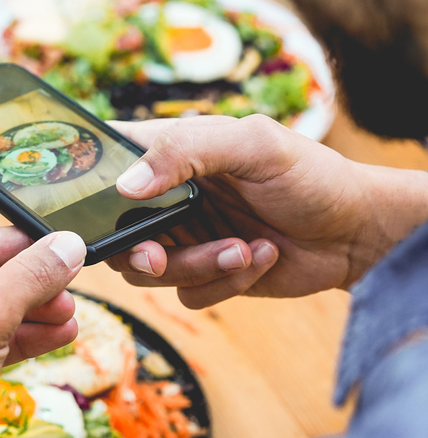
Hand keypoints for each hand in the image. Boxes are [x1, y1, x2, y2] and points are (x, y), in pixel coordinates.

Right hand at [106, 114, 427, 307]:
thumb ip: (187, 150)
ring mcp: (184, 237)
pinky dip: (226, 281)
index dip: (83, 181)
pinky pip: (188, 293)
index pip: (105, 158)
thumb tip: (125, 186)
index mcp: (169, 153)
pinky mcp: (205, 274)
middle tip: (158, 254)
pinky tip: (261, 256)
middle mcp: (167, 197)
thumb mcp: (254, 144)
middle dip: (138, 249)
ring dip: (197, 265)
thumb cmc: (312, 176)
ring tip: (243, 248)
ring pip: (148, 270)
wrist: (359, 233)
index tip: (78, 206)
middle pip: (114, 231)